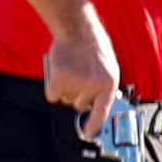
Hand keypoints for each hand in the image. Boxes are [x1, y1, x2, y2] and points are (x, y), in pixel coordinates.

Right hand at [45, 6, 123, 138]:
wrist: (77, 29)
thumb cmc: (92, 49)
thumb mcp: (108, 69)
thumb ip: (103, 88)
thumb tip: (98, 108)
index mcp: (109, 84)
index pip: (102, 112)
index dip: (94, 125)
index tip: (88, 133)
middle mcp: (94, 86)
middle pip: (78, 105)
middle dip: (76, 95)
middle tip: (77, 75)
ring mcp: (76, 83)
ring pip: (65, 99)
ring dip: (64, 89)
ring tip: (70, 69)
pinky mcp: (59, 79)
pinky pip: (52, 95)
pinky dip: (52, 87)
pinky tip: (58, 72)